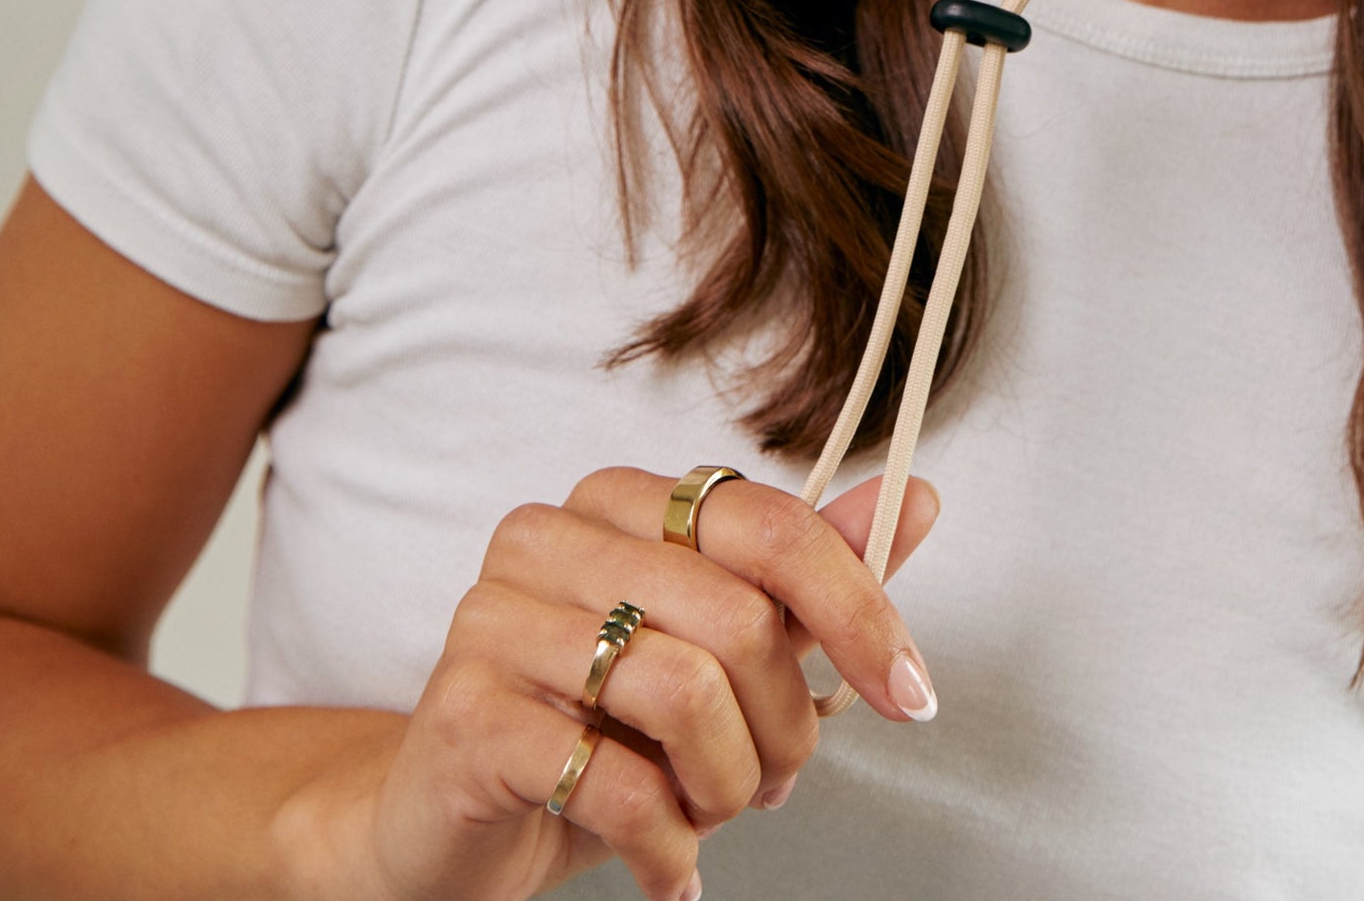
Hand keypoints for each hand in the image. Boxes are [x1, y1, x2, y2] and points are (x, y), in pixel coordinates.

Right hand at [308, 466, 939, 900]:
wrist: (448, 828)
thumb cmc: (595, 732)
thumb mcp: (717, 654)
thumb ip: (808, 578)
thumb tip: (915, 500)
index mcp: (621, 501)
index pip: (772, 526)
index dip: (859, 611)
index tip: (911, 694)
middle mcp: (552, 535)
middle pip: (740, 619)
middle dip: (787, 727)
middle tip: (770, 783)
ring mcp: (496, 618)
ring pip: (685, 693)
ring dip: (725, 786)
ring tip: (705, 815)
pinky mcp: (466, 714)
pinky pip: (615, 781)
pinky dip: (666, 845)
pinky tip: (666, 867)